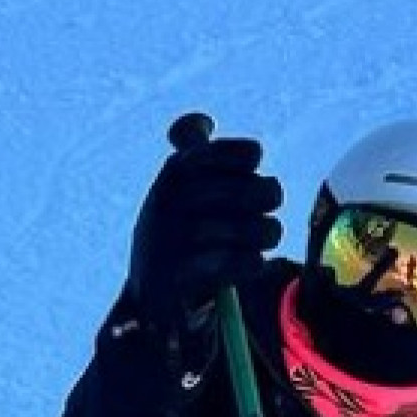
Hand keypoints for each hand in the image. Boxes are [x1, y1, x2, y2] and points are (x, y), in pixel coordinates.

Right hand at [126, 131, 281, 336]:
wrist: (148, 294)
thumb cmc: (175, 232)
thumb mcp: (178, 186)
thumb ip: (191, 149)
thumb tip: (202, 122)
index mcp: (178, 170)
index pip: (248, 156)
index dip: (251, 166)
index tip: (245, 175)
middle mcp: (174, 198)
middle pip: (261, 193)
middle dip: (268, 202)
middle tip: (264, 212)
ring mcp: (177, 238)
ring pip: (257, 230)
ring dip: (265, 236)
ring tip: (261, 241)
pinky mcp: (185, 277)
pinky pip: (244, 263)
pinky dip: (252, 264)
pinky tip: (248, 264)